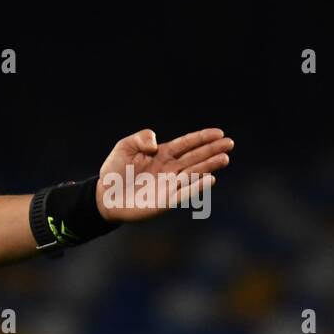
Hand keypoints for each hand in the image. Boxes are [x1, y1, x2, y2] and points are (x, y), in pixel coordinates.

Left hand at [96, 128, 233, 221]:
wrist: (104, 197)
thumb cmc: (114, 172)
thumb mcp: (124, 147)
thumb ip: (140, 138)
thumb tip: (156, 144)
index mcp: (162, 154)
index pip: (186, 144)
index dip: (202, 138)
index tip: (219, 133)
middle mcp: (170, 169)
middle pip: (195, 157)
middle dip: (212, 150)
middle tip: (229, 143)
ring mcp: (169, 185)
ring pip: (193, 173)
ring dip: (209, 166)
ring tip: (224, 158)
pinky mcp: (165, 201)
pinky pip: (184, 193)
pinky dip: (196, 187)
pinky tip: (210, 179)